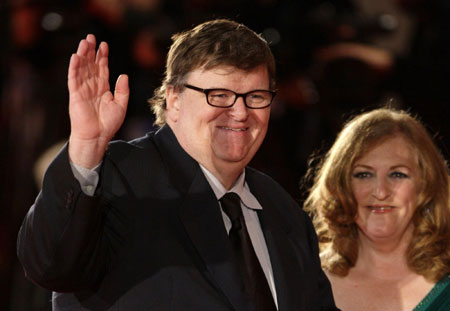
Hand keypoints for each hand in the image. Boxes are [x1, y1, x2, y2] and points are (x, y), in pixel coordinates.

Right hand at [68, 34, 128, 167]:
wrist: (97, 137)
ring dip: (82, 55)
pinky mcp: (75, 95)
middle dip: (91, 51)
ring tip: (84, 42)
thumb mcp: (121, 105)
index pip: (102, 69)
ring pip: (82, 69)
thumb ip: (122, 90)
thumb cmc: (108, 124)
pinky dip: (74, 67)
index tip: (104, 45)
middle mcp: (92, 87)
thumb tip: (124, 75)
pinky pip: (73, 78)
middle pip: (90, 65)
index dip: (102, 57)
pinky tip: (76, 56)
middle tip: (91, 37)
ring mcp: (82, 90)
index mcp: (103, 89)